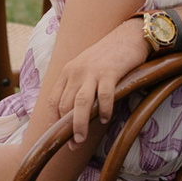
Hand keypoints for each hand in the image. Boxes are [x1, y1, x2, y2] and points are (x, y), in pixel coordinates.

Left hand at [52, 18, 150, 142]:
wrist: (128, 36)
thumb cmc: (108, 56)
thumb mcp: (86, 67)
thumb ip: (78, 86)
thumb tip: (74, 113)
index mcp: (68, 72)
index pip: (53, 100)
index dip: (53, 120)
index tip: (56, 135)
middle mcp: (76, 72)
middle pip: (65, 105)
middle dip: (66, 128)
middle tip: (73, 145)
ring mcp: (92, 72)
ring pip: (80, 103)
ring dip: (79, 125)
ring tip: (80, 140)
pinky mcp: (110, 72)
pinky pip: (104, 96)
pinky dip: (103, 110)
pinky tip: (105, 119)